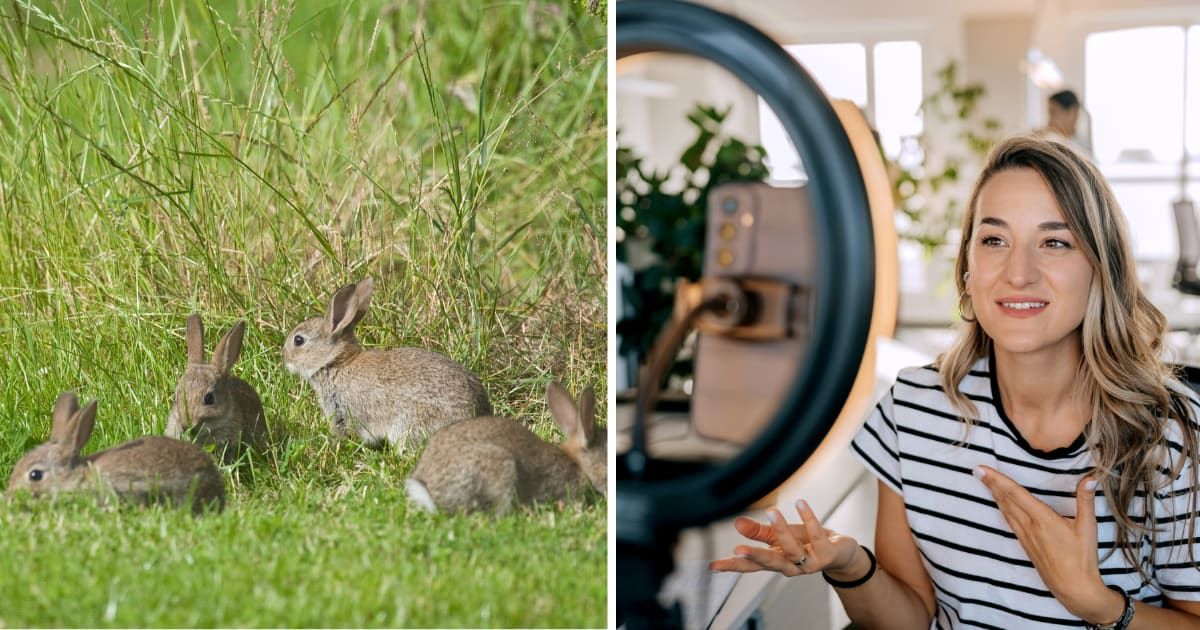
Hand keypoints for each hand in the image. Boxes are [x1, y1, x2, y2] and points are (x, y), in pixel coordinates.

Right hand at [709, 499, 858, 577]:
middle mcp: (791, 566)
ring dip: (781, 531)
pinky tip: (800, 503)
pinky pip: (816, 534)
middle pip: (771, 563)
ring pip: (793, 549)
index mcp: (776, 561)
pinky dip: (808, 518)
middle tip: (738, 551)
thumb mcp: (780, 537)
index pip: (750, 566)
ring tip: (771, 512)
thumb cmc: (807, 544)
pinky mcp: (826, 553)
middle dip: (755, 557)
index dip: (732, 566)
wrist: (840, 553)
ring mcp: (809, 562)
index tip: (714, 566)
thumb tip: (736, 524)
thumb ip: (758, 532)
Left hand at [975, 466, 1121, 622]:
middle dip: (990, 484)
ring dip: (995, 495)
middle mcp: (1029, 526)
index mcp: (1042, 519)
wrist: (1073, 589)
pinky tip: (1001, 505)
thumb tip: (1091, 477)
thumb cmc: (1082, 558)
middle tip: (976, 470)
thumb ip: (1085, 500)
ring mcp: (1025, 537)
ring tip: (986, 482)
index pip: (1015, 493)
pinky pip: (1010, 522)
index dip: (996, 479)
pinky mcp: (1026, 546)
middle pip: (1006, 500)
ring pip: (1006, 511)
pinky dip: (1003, 509)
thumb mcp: (1088, 527)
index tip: (980, 469)